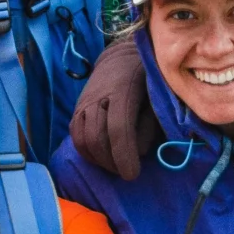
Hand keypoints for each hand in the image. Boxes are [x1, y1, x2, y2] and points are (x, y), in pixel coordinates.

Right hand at [66, 36, 160, 179]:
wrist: (122, 59)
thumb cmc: (147, 79)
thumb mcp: (158, 95)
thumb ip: (151, 121)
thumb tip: (140, 151)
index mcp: (122, 89)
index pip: (118, 128)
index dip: (124, 155)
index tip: (133, 174)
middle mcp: (98, 95)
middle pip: (97, 138)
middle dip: (112, 162)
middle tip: (127, 172)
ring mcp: (83, 102)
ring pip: (84, 140)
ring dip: (100, 160)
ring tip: (116, 167)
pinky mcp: (76, 110)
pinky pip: (76, 137)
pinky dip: (88, 153)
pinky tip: (103, 159)